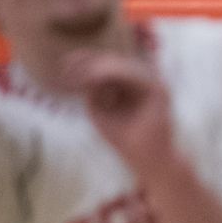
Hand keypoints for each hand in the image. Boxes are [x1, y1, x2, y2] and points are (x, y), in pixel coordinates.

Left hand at [62, 49, 174, 178]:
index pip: (109, 65)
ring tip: (77, 74)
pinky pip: (132, 74)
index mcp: (131, 85)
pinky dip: (111, 73)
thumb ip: (92, 91)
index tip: (63, 65)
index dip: (86, 60)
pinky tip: (92, 78)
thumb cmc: (124, 140)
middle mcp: (144, 82)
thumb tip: (82, 70)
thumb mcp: (100, 111)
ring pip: (122, 64)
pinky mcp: (158, 90)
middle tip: (65, 66)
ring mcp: (153, 84)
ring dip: (97, 67)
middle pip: (114, 61)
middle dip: (88, 61)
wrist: (147, 162)